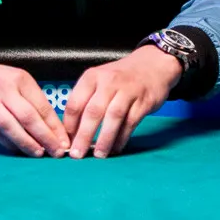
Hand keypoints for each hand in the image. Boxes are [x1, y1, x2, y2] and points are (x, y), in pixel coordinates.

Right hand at [0, 36, 68, 156]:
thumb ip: (29, 100)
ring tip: (39, 154)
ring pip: (11, 127)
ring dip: (28, 143)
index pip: (42, 106)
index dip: (55, 126)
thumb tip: (52, 127)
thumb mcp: (13, 79)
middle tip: (57, 152)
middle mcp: (4, 89)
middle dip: (46, 137)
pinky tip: (18, 149)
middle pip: (29, 117)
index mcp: (20, 78)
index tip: (65, 141)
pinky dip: (8, 143)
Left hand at [63, 46, 180, 158]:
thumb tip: (73, 131)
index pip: (75, 103)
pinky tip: (116, 148)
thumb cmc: (120, 77)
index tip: (66, 142)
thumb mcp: (99, 80)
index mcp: (92, 77)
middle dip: (83, 136)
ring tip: (99, 155)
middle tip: (77, 154)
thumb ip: (86, 100)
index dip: (69, 126)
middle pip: (93, 111)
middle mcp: (108, 82)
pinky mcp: (143, 101)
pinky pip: (130, 122)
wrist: (152, 64)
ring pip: (113, 117)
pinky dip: (122, 137)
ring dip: (104, 139)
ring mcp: (127, 91)